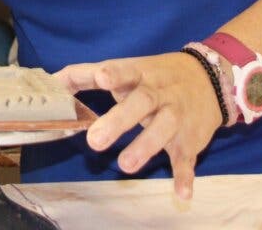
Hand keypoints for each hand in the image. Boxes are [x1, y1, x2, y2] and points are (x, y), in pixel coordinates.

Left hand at [55, 53, 222, 199]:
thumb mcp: (126, 68)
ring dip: (145, 147)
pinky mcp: (190, 139)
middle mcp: (159, 93)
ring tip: (125, 166)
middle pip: (141, 103)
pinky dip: (186, 176)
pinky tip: (181, 194)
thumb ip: (87, 74)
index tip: (101, 78)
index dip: (113, 73)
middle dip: (119, 121)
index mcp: (139, 74)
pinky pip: (188, 158)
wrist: (209, 78)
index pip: (125, 70)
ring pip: (163, 129)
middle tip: (95, 140)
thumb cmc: (154, 76)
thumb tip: (52, 80)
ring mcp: (176, 116)